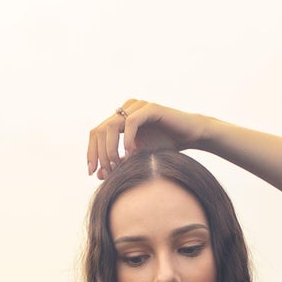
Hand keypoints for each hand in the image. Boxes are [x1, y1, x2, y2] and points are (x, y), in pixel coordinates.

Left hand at [86, 99, 207, 180]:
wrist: (190, 136)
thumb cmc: (166, 146)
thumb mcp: (138, 158)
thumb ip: (120, 164)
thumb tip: (99, 175)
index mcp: (120, 119)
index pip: (96, 134)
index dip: (91, 153)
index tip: (92, 173)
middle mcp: (126, 110)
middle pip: (100, 130)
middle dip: (99, 154)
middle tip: (105, 173)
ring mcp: (137, 107)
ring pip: (111, 126)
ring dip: (111, 148)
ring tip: (117, 166)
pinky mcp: (150, 108)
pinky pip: (131, 122)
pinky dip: (127, 140)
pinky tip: (130, 155)